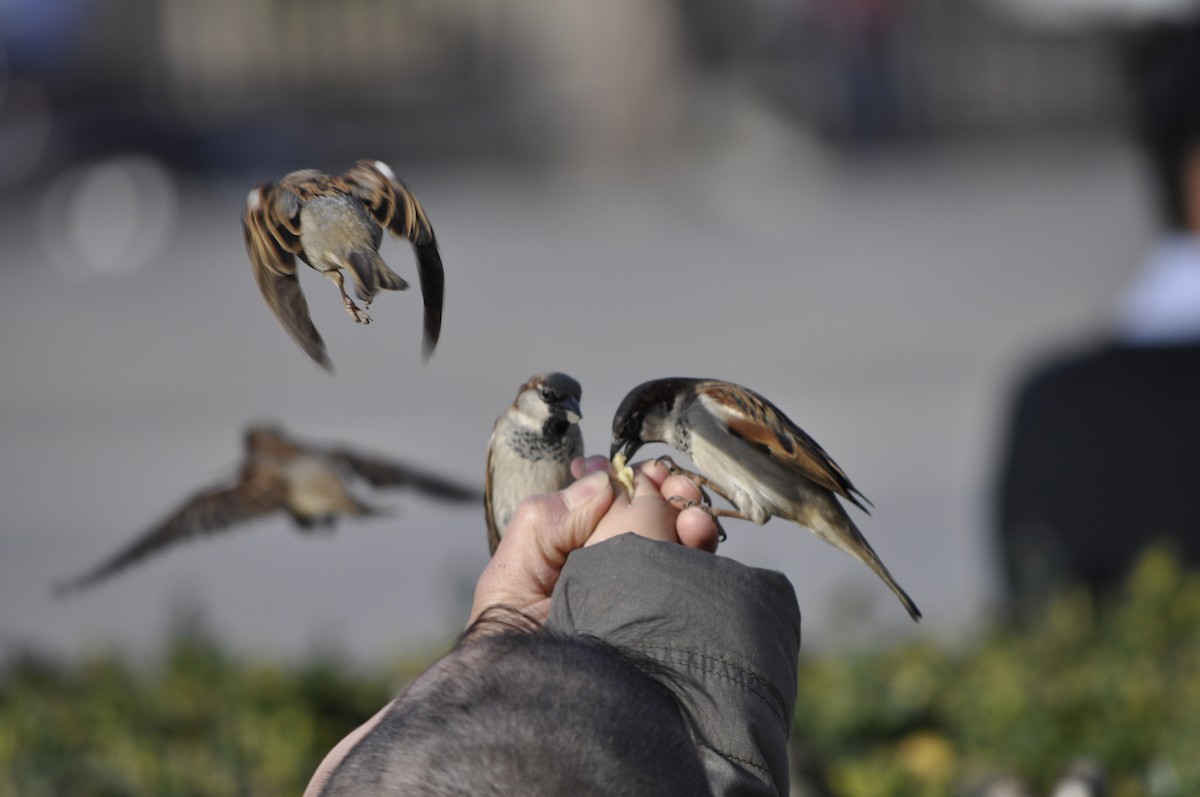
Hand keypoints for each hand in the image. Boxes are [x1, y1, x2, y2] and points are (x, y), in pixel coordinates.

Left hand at [469, 456, 719, 624]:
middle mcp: (609, 563)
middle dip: (663, 489)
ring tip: (690, 511)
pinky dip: (700, 543)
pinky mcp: (669, 614)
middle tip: (671, 484)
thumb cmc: (512, 640)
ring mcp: (642, 589)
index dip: (620, 478)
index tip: (630, 472)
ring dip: (687, 511)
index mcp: (570, 547)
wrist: (541, 702)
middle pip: (647, 510)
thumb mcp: (514, 567)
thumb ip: (550, 517)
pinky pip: (694, 571)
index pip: (603, 498)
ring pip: (675, 535)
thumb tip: (602, 480)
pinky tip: (696, 534)